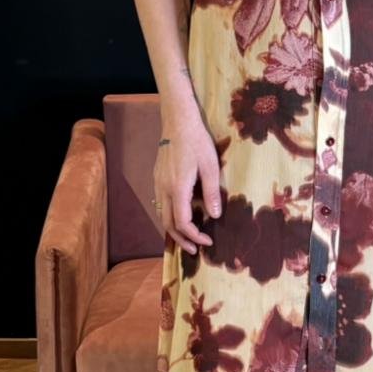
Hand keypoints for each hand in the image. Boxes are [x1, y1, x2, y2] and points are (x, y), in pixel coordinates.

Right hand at [153, 108, 221, 255]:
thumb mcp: (210, 166)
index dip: (194, 236)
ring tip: (187, 238)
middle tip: (194, 250)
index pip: (182, 223)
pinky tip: (179, 217)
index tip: (208, 241)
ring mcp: (157, 183)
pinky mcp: (157, 178)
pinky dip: (169, 217)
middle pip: (167, 224)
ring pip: (161, 215)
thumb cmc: (197, 141)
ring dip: (173, 230)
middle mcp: (163, 189)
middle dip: (181, 240)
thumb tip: (215, 215)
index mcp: (177, 188)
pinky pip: (160, 205)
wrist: (177, 121)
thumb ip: (212, 192)